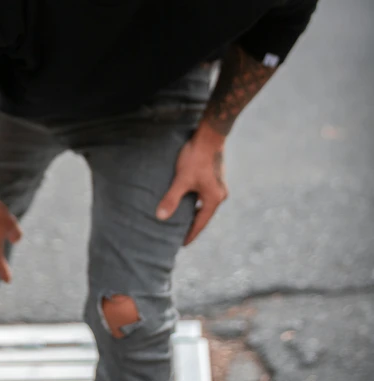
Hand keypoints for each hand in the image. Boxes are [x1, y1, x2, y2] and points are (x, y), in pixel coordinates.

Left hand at [156, 120, 228, 245]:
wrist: (210, 135)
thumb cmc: (196, 157)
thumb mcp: (181, 180)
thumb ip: (172, 198)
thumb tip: (160, 217)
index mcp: (214, 199)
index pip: (200, 223)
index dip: (190, 234)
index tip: (181, 245)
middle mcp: (220, 194)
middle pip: (204, 215)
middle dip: (191, 224)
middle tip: (179, 234)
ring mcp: (219, 185)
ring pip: (204, 204)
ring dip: (193, 211)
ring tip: (180, 218)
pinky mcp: (215, 176)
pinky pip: (204, 194)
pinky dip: (195, 200)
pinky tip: (186, 198)